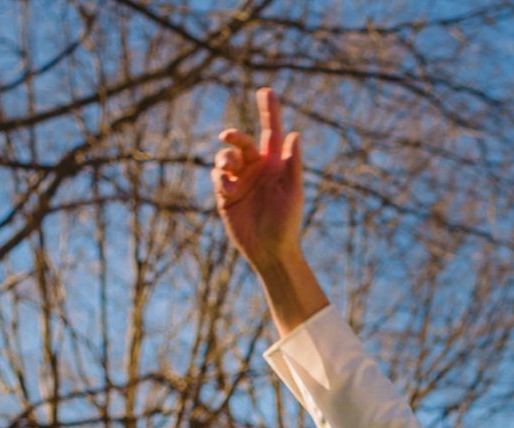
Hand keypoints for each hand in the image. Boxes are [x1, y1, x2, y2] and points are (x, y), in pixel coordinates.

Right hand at [214, 89, 305, 272]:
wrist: (270, 251)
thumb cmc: (287, 224)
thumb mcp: (293, 192)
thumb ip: (292, 163)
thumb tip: (296, 133)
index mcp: (275, 164)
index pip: (271, 132)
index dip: (269, 111)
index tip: (266, 91)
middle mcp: (257, 168)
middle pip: (242, 140)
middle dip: (234, 135)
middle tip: (227, 136)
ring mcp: (240, 180)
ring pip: (226, 156)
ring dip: (225, 158)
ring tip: (229, 171)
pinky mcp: (226, 194)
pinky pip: (217, 176)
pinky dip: (220, 177)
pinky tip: (228, 188)